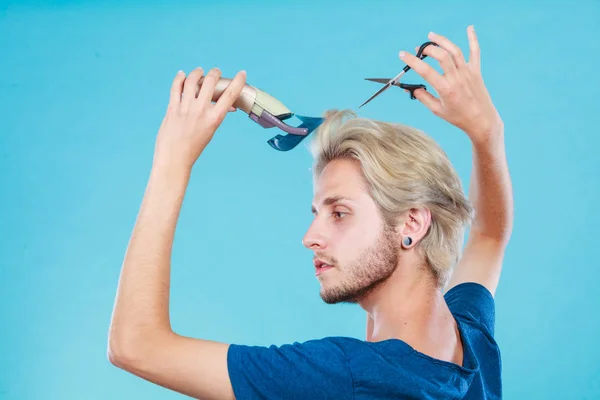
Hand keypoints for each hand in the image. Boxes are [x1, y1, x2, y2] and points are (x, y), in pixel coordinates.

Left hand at [153, 67, 246, 170]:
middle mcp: (201, 111)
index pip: (230, 95)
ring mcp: (185, 108)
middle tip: (216, 72)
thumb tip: (227, 106)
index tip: (242, 74)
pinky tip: (182, 75)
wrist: (175, 158)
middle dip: (215, 73)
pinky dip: (179, 78)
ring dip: (197, 72)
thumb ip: (216, 115)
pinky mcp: (172, 108)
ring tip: (199, 71)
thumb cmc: (193, 147)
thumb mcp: (210, 131)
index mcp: (214, 118)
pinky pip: (176, 87)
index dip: (238, 82)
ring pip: (192, 80)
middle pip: (210, 82)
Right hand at [399, 26, 502, 145]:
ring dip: (442, 41)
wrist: (481, 120)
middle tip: (419, 50)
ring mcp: (467, 72)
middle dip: (428, 49)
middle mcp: (457, 78)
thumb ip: (423, 97)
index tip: (403, 55)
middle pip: (441, 56)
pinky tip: (469, 28)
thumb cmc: (458, 117)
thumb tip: (412, 88)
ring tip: (431, 36)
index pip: (425, 70)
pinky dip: (473, 38)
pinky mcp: (476, 71)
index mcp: (445, 89)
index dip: (412, 61)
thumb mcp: (437, 110)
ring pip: (455, 51)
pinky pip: (475, 52)